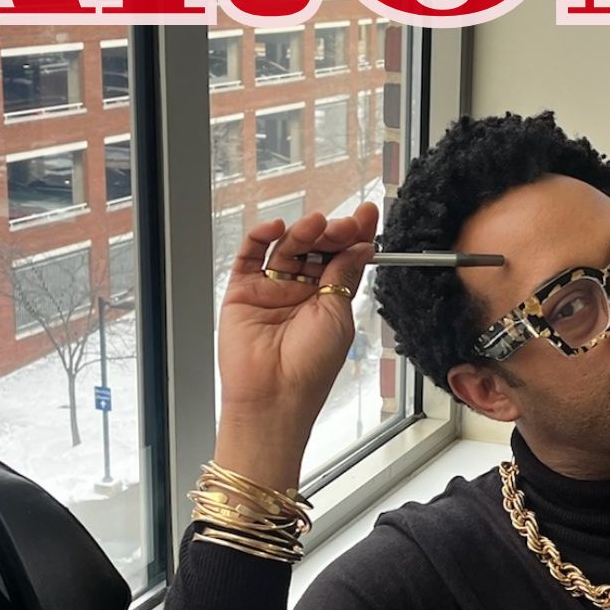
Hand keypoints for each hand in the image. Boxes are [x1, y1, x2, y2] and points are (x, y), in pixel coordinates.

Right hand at [214, 203, 378, 490]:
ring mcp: (271, 289)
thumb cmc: (311, 368)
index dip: (354, 235)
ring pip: (287, 248)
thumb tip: (362, 244)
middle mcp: (300, 291)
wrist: (274, 395)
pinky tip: (277, 228)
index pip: (342, 257)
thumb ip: (345, 275)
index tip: (367, 213)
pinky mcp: (243, 290)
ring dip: (302, 232)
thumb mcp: (338, 315)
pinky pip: (250, 255)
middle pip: (316, 248)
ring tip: (315, 225)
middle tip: (342, 225)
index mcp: (328, 299)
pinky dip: (261, 237)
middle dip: (331, 232)